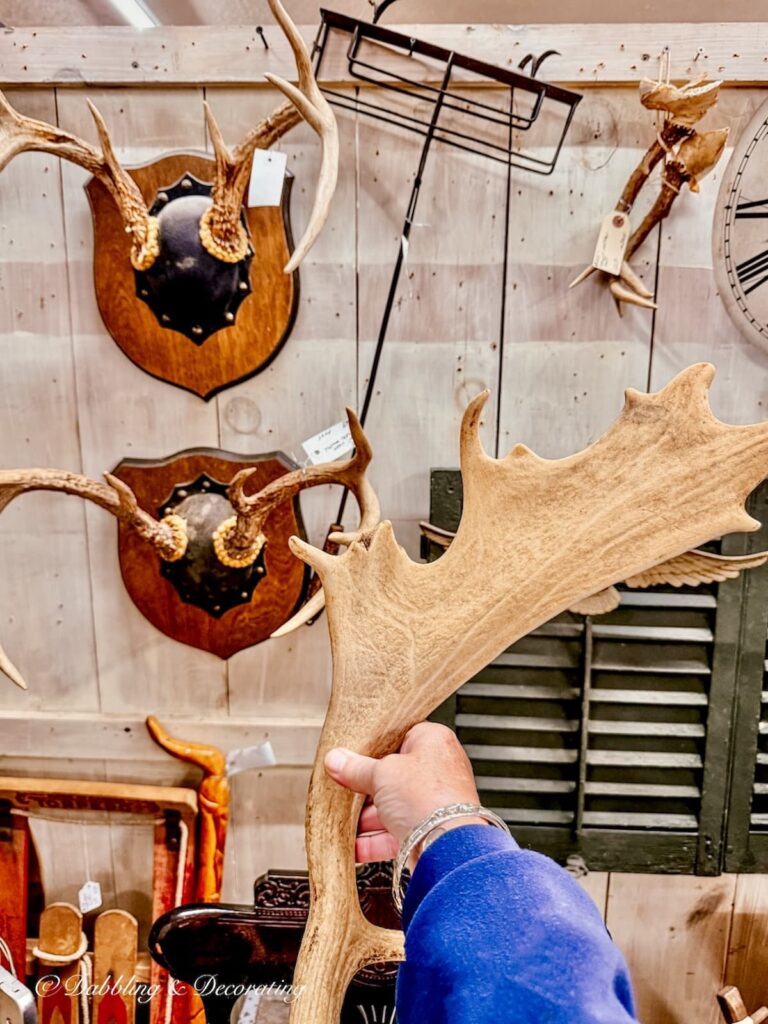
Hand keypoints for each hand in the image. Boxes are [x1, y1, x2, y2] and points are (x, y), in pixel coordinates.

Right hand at [324, 722, 483, 863]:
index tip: (350, 757)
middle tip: (343, 788)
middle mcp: (438, 770)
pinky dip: (373, 840)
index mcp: (433, 742)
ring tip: (343, 820)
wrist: (446, 845)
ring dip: (366, 817)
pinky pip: (395, 833)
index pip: (398, 738)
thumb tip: (337, 760)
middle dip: (365, 788)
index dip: (373, 748)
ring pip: (392, 807)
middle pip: (392, 776)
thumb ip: (356, 768)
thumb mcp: (382, 773)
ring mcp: (433, 802)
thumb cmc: (428, 798)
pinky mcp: (426, 831)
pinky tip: (355, 845)